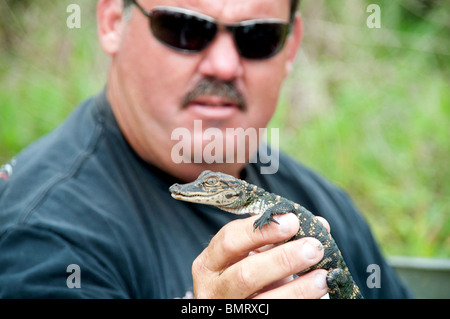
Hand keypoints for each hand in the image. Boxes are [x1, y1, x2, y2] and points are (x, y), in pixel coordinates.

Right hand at [192, 213, 328, 298]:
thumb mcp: (252, 254)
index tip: (292, 221)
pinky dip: (300, 300)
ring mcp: (231, 310)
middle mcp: (214, 289)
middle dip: (283, 259)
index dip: (261, 231)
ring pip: (264, 302)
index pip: (229, 241)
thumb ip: (277, 238)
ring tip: (322, 276)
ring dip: (298, 288)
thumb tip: (318, 225)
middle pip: (246, 274)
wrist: (237, 303)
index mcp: (209, 263)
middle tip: (313, 247)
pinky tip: (317, 292)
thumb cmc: (245, 272)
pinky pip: (276, 314)